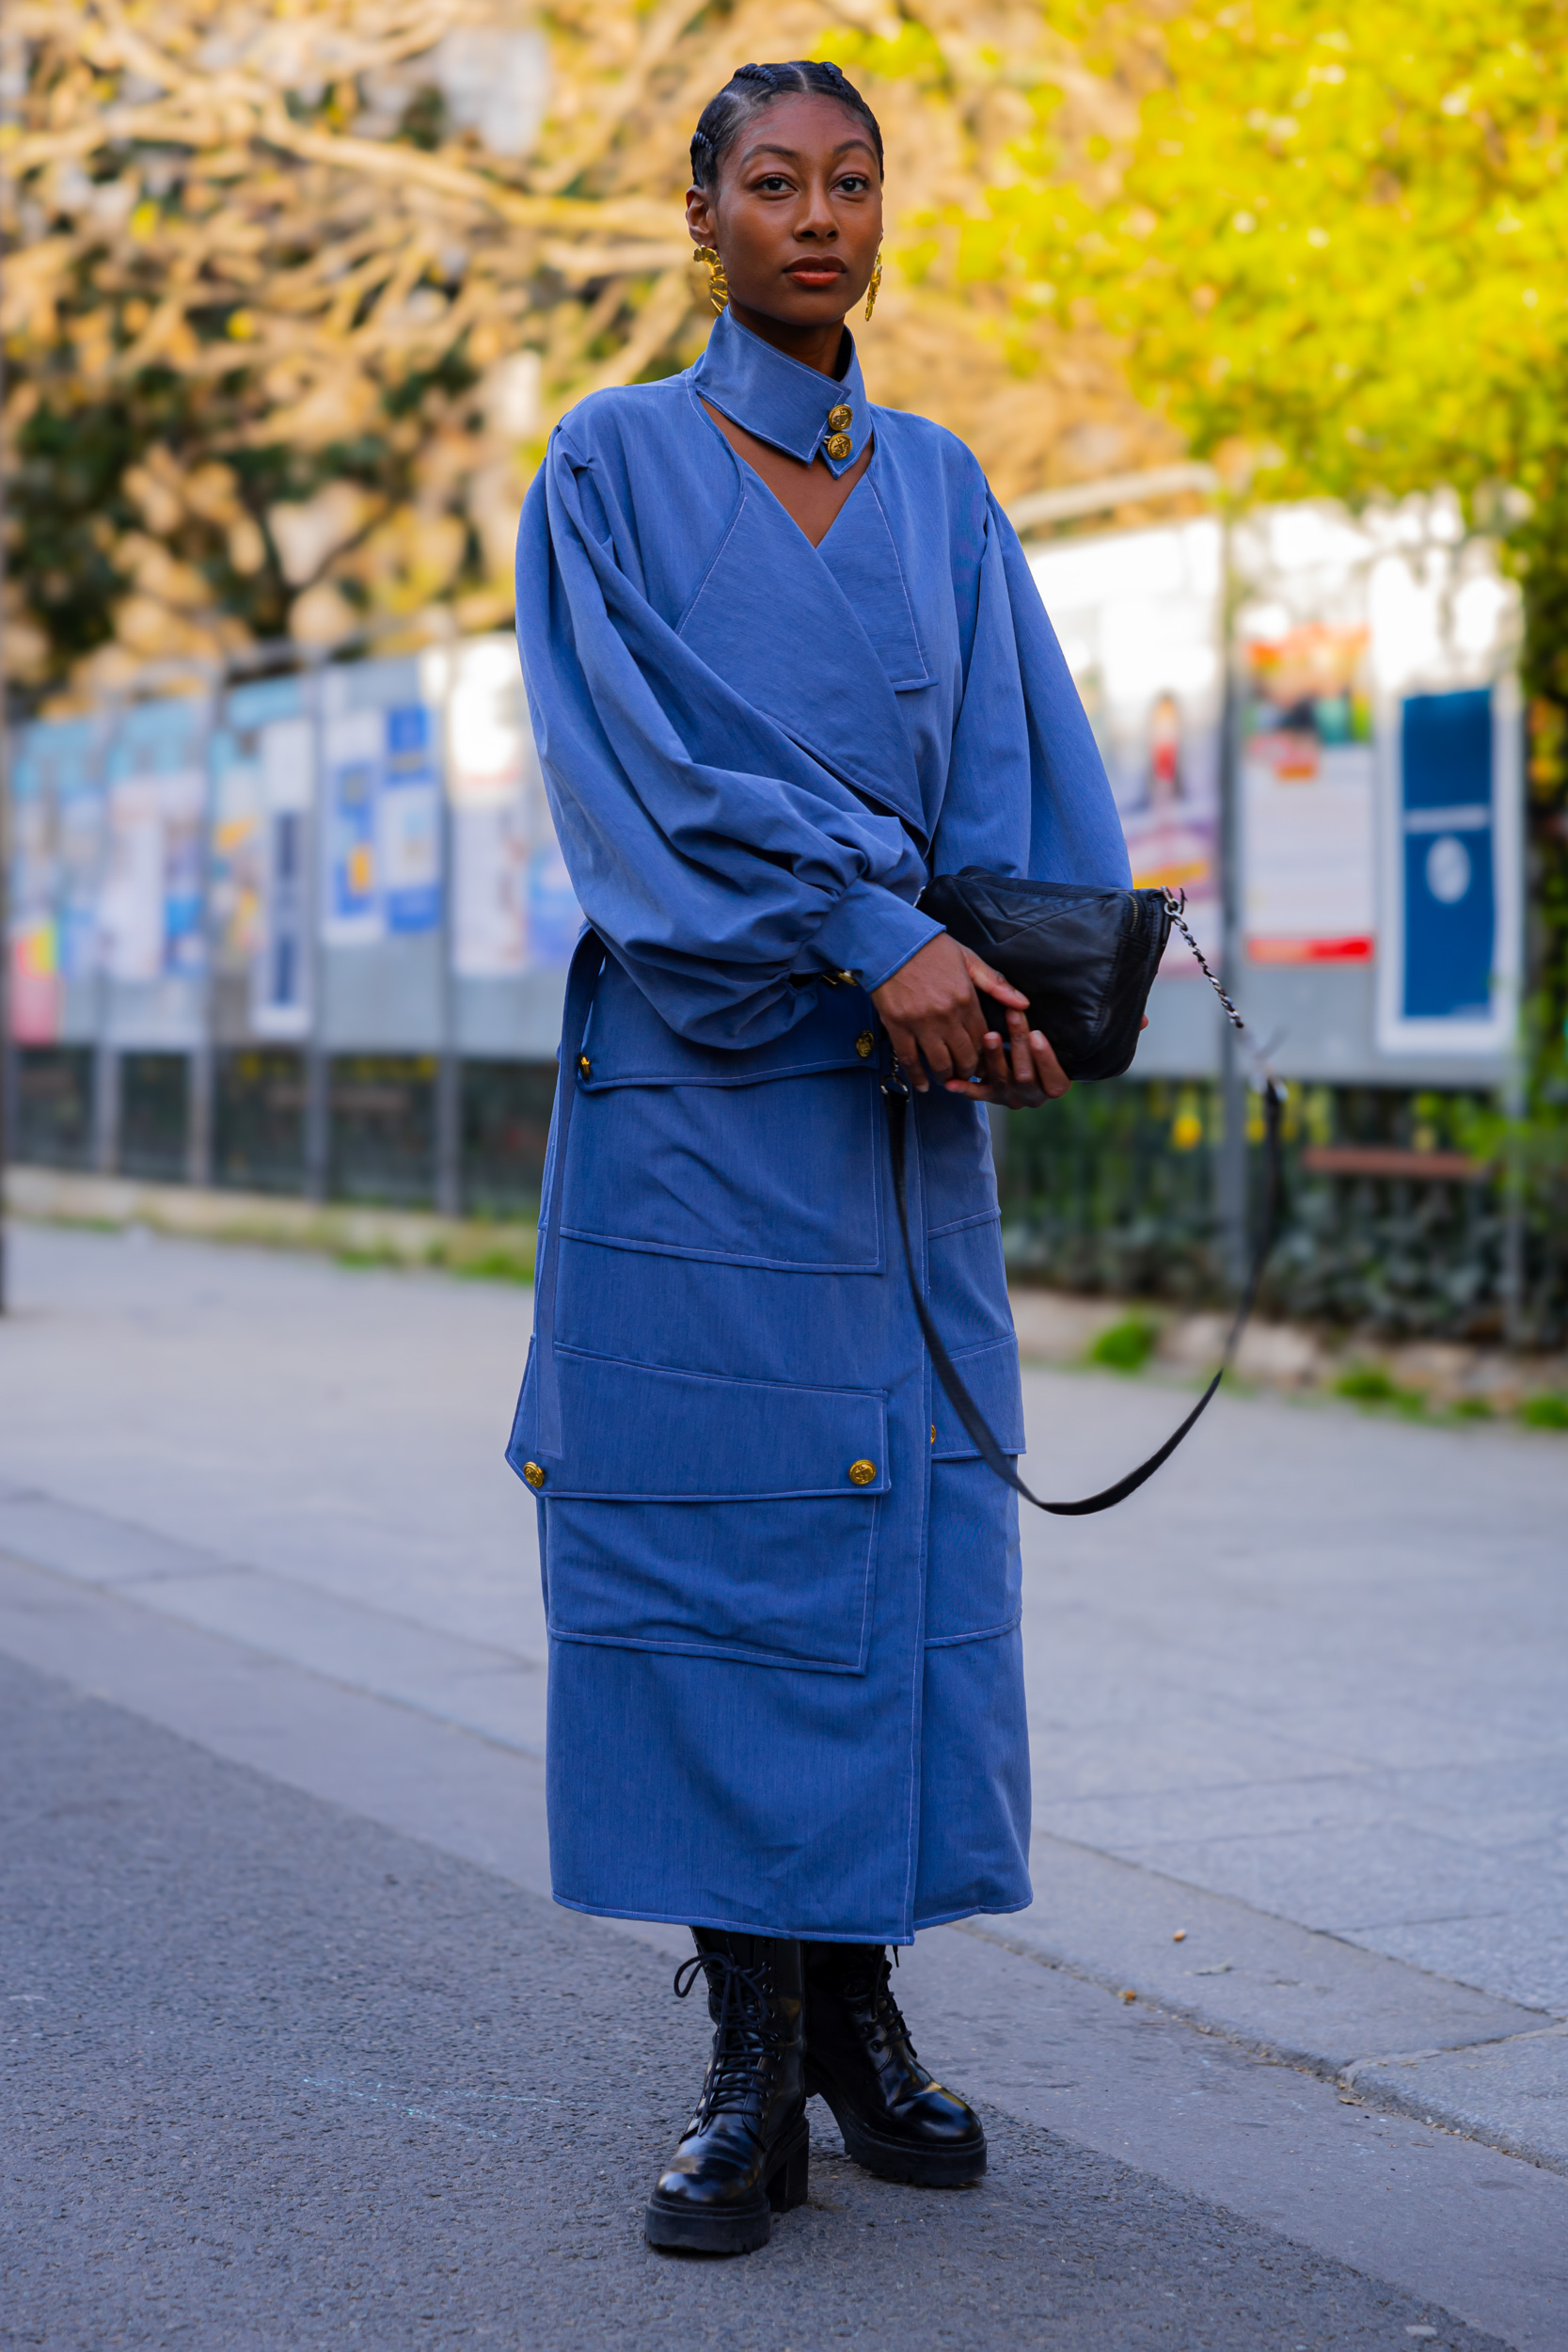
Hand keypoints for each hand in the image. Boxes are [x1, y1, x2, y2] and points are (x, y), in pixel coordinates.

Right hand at [870, 934, 1069, 1106]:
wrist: (892, 942)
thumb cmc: (931, 949)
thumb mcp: (968, 959)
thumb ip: (996, 983)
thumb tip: (1023, 1003)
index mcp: (966, 999)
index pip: (982, 1039)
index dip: (985, 1055)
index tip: (984, 1061)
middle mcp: (946, 1016)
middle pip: (964, 1057)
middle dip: (968, 1070)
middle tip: (967, 1073)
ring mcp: (920, 1023)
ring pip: (939, 1063)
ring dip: (946, 1076)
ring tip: (947, 1077)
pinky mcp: (898, 1026)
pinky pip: (909, 1059)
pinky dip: (917, 1076)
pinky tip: (923, 1084)